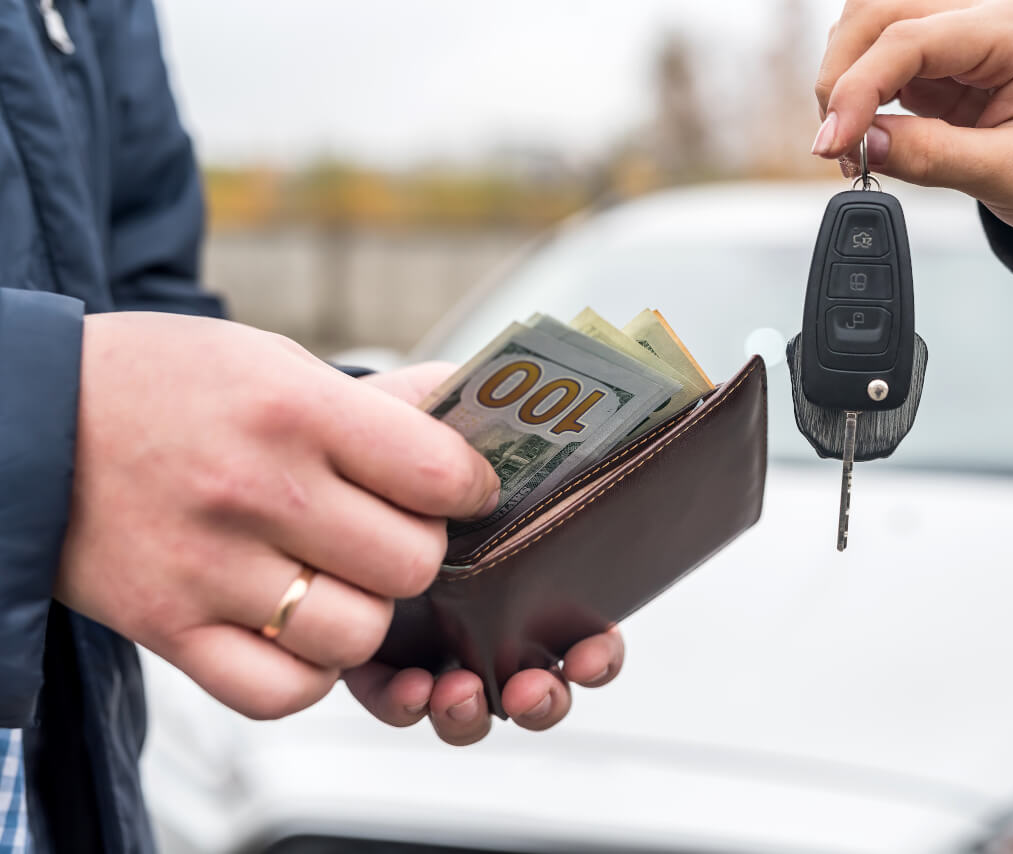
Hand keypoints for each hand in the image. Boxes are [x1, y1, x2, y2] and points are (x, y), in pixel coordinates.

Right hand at [59, 315, 498, 719]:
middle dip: (421, 551)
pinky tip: (299, 630)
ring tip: (342, 581)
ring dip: (368, 614)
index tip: (465, 490)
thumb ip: (376, 402)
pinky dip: (308, 672)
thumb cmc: (165, 384)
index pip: (437, 473)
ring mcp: (209, 568)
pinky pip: (282, 691)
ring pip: (357, 633)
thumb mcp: (273, 360)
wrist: (28, 421)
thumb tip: (471, 411)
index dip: (472, 487)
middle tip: (394, 533)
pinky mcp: (168, 627)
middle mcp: (256, 491)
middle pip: (410, 563)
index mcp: (293, 410)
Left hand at [343, 362, 625, 744]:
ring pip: (475, 706)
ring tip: (459, 694)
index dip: (598, 652)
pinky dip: (409, 704)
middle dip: (544, 700)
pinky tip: (409, 688)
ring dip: (475, 713)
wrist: (329, 444)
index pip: (585, 627)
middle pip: (541, 682)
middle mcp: (493, 617)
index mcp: (531, 571)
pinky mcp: (379, 655)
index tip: (590, 650)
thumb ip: (505, 415)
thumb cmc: (412, 433)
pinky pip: (401, 700)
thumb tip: (553, 412)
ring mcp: (438, 642)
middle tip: (531, 689)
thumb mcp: (463, 413)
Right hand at [813, 0, 1012, 236]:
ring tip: (853, 142)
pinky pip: (871, 51)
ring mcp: (953, 28)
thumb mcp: (1010, 174)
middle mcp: (980, 13)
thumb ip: (933, 157)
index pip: (909, 38)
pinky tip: (862, 129)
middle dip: (841, 77)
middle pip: (875, 12)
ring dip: (842, 79)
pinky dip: (853, 88)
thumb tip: (862, 143)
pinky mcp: (932, 53)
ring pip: (863, 22)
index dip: (858, 89)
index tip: (832, 145)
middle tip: (838, 146)